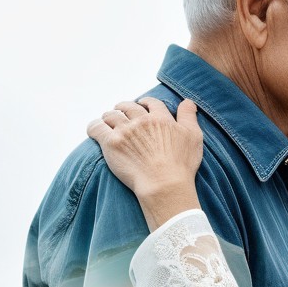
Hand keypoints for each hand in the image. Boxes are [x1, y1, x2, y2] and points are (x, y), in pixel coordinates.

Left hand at [87, 97, 202, 209]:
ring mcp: (125, 131)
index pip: (150, 103)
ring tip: (107, 123)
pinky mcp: (111, 143)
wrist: (164, 184)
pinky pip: (96, 128)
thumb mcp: (193, 137)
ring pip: (111, 115)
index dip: (145, 103)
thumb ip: (188, 117)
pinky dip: (94, 127)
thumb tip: (188, 102)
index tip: (141, 106)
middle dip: (124, 108)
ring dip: (109, 117)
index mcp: (161, 118)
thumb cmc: (181, 165)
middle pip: (128, 107)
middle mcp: (142, 121)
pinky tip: (94, 130)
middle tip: (121, 114)